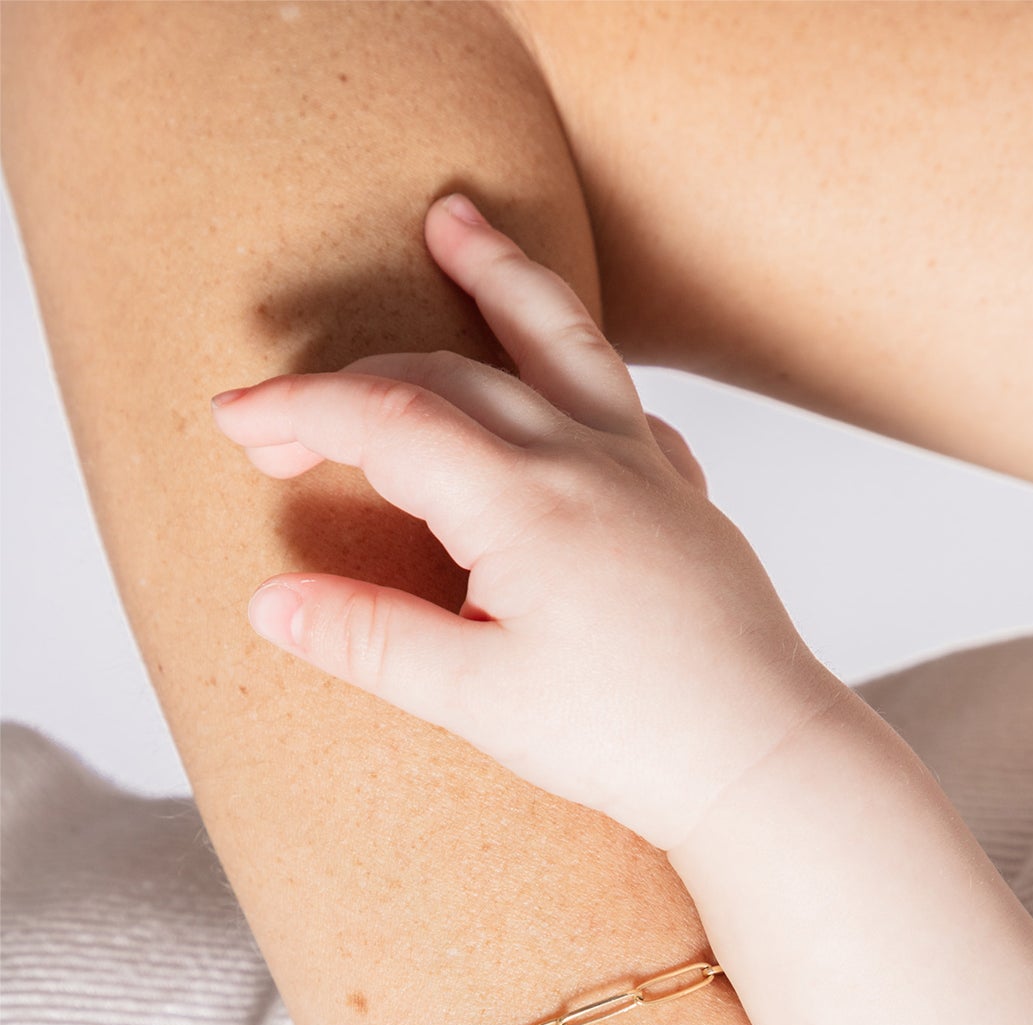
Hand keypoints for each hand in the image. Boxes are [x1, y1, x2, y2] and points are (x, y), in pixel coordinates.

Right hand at [209, 192, 836, 849]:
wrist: (761, 757)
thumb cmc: (632, 738)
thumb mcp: (477, 700)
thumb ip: (370, 640)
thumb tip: (272, 602)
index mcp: (523, 503)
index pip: (386, 421)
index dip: (299, 410)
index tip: (235, 420)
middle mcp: (585, 460)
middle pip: (451, 375)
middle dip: (355, 379)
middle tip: (283, 413)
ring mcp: (644, 468)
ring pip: (560, 341)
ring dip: (498, 279)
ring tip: (453, 222)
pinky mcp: (683, 496)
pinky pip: (624, 401)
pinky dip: (579, 365)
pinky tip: (571, 379)